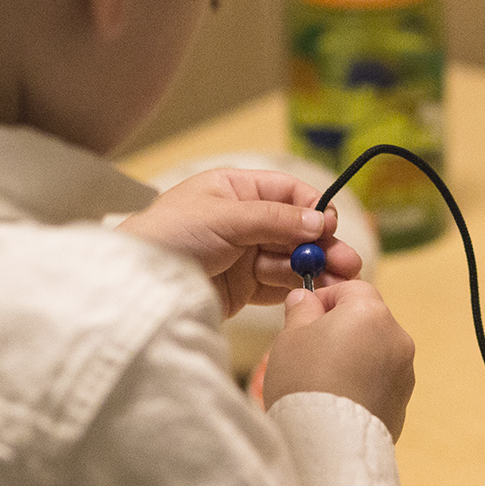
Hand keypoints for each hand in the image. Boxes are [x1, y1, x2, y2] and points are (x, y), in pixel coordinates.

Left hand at [118, 169, 362, 317]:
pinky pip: (276, 285)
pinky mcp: (240, 287)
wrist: (135, 283)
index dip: (312, 207)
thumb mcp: (224, 217)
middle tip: (349, 264)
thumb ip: (275, 219)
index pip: (287, 191)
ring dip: (314, 270)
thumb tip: (321, 221)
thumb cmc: (170, 235)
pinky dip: (296, 289)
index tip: (331, 227)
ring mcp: (242, 254)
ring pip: (289, 259)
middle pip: (294, 229)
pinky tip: (314, 296)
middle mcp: (242, 220)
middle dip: (322, 246)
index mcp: (235, 190)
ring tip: (339, 285)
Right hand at [264, 280, 414, 440]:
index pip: (351, 287)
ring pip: (375, 350)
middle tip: (310, 349)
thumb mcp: (290, 337)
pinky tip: (337, 399)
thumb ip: (301, 310)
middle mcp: (397, 338)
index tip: (305, 315)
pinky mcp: (403, 401)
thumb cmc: (305, 384)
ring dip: (354, 356)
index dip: (325, 298)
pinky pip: (380, 380)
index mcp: (370, 313)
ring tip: (322, 380)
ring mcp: (404, 372)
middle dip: (340, 327)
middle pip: (367, 319)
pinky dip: (363, 383)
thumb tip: (305, 298)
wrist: (327, 445)